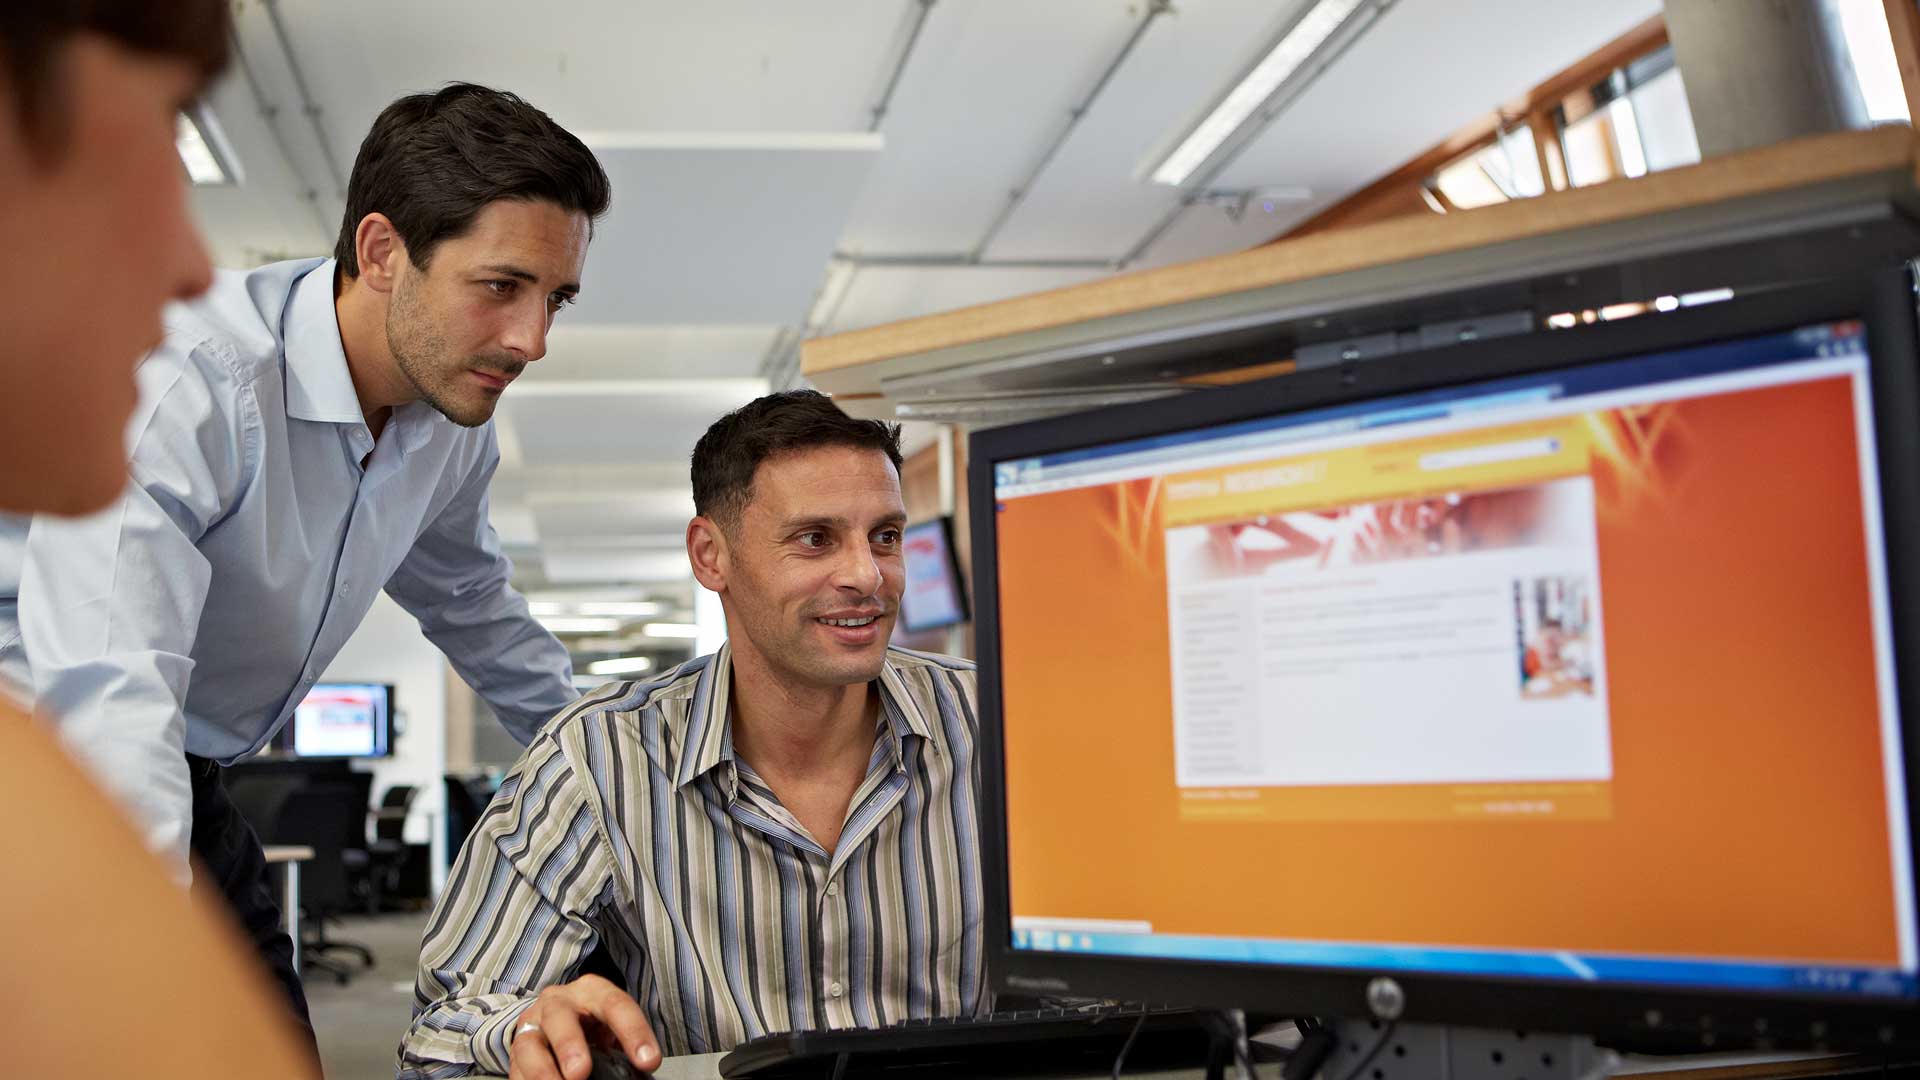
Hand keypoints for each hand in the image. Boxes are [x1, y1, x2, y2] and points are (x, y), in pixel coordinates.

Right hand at [508, 974, 660, 1078]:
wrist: (555, 1018)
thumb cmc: (593, 1024)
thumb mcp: (611, 1024)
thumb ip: (621, 1046)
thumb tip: (638, 1072)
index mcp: (592, 991)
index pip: (615, 1005)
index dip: (634, 1032)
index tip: (648, 1061)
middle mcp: (558, 1002)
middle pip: (560, 1016)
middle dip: (570, 1045)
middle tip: (580, 1072)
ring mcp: (532, 1024)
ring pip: (529, 1044)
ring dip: (543, 1071)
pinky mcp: (516, 1048)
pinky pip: (517, 1067)